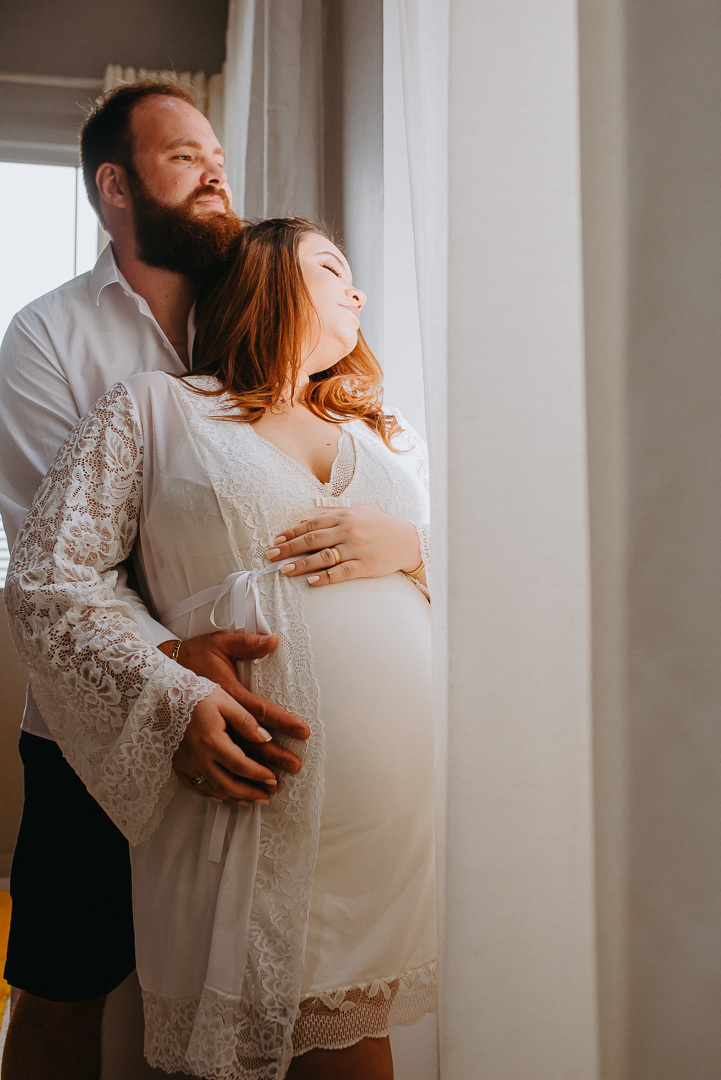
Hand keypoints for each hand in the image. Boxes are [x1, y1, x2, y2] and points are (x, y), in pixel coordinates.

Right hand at [173, 687, 284, 803]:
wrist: (163, 694)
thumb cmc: (197, 695)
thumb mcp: (225, 701)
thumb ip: (246, 721)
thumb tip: (265, 738)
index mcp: (212, 740)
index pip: (240, 765)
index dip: (258, 775)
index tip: (273, 780)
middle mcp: (198, 756)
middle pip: (226, 784)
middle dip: (249, 793)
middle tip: (266, 797)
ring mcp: (185, 762)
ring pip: (211, 789)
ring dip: (232, 797)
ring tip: (250, 801)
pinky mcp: (177, 764)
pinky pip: (194, 786)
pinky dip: (210, 794)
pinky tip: (222, 796)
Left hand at [266, 506, 422, 587]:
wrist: (408, 540)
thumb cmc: (379, 526)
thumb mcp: (357, 513)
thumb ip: (331, 516)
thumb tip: (304, 522)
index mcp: (344, 516)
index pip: (310, 525)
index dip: (291, 533)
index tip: (276, 541)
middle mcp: (348, 530)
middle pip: (311, 540)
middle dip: (288, 548)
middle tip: (271, 556)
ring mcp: (356, 548)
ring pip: (323, 557)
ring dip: (301, 564)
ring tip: (285, 571)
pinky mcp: (364, 565)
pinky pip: (341, 572)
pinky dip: (325, 577)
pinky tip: (312, 582)